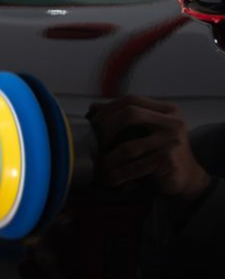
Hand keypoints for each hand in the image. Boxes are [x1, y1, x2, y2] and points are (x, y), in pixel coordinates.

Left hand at [90, 96, 210, 200]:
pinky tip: (111, 179)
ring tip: (101, 168)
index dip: (108, 109)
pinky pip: (134, 166)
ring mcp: (171, 140)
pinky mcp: (168, 160)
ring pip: (128, 147)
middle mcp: (171, 121)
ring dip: (109, 160)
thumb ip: (126, 119)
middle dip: (106, 128)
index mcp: (166, 110)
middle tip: (95, 143)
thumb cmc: (159, 154)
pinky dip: (118, 174)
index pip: (131, 100)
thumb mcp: (145, 132)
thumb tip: (93, 107)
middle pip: (129, 114)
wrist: (186, 178)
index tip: (93, 123)